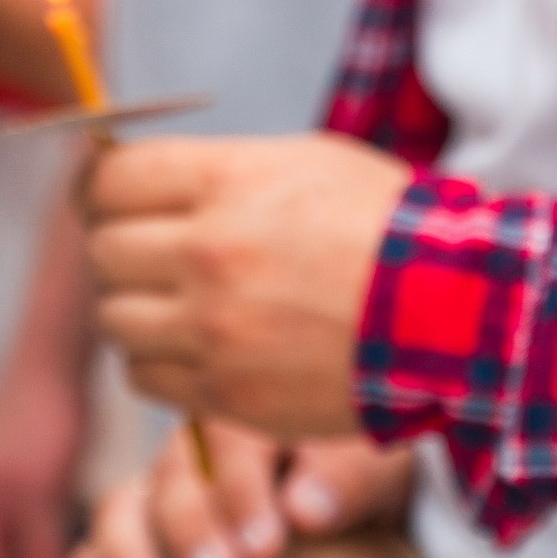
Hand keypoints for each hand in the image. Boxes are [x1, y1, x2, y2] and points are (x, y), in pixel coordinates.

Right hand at [61, 420, 413, 557]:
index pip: (238, 442)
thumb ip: (349, 481)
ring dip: (128, 553)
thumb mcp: (382, 473)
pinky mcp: (137, 534)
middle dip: (192, 529)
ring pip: (125, 504)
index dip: (246, 493)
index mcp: (260, 414)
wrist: (358, 522)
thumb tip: (303, 511)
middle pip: (176, 474)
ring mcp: (161, 489)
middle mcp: (200, 448)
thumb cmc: (368, 491)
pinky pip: (94, 546)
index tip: (266, 549)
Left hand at [83, 134, 412, 439]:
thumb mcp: (307, 163)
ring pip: (114, 321)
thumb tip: (142, 182)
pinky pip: (146, 378)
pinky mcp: (228, 394)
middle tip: (153, 260)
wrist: (457, 318)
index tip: (110, 203)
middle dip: (121, 254)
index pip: (107, 184)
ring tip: (181, 310)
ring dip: (138, 314)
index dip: (99, 193)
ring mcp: (215, 331)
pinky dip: (160, 365)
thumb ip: (218, 172)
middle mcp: (209, 256)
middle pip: (102, 254)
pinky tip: (199, 352)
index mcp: (227, 184)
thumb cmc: (391, 231)